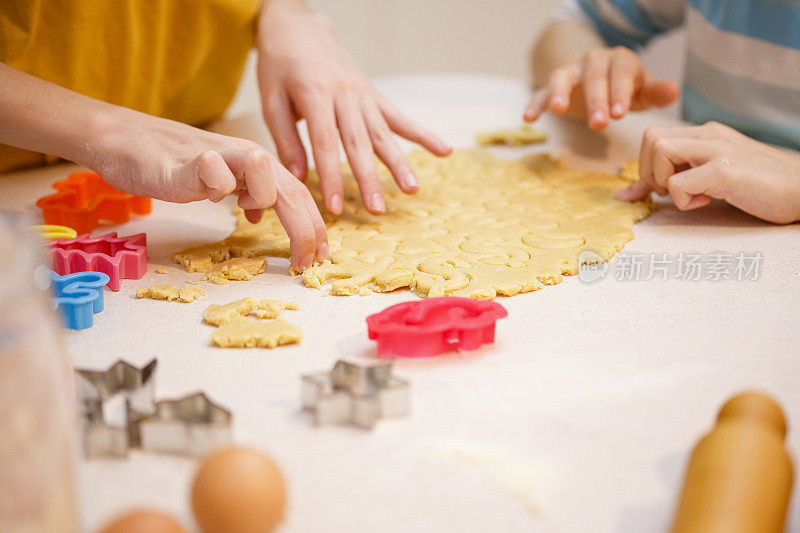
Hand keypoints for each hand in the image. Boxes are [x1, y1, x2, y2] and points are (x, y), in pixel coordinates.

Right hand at [93, 110, 327, 269]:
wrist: (127, 142)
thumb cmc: (175, 164)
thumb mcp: (220, 181)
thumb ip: (243, 193)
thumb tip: (261, 215)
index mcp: (257, 165)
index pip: (299, 195)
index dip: (314, 226)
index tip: (320, 256)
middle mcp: (246, 156)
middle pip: (291, 190)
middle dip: (305, 230)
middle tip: (306, 262)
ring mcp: (218, 156)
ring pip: (263, 169)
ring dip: (264, 198)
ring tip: (245, 213)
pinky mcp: (186, 162)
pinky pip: (213, 169)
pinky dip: (217, 187)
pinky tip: (207, 196)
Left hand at [256, 0, 451, 215]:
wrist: (299, 27)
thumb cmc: (279, 65)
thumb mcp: (271, 99)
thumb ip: (286, 139)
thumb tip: (299, 178)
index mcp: (315, 92)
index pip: (326, 143)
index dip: (331, 176)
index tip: (335, 206)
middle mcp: (344, 93)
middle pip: (360, 143)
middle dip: (369, 179)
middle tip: (377, 210)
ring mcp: (363, 94)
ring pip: (383, 133)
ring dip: (399, 163)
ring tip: (412, 189)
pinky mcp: (374, 94)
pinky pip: (400, 117)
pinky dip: (423, 134)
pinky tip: (444, 151)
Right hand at [524, 46, 679, 129]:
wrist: (602, 80)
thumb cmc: (626, 88)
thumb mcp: (643, 90)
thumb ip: (656, 92)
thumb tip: (674, 91)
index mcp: (620, 60)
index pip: (620, 73)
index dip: (618, 92)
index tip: (618, 114)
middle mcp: (594, 61)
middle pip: (593, 76)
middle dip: (595, 99)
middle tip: (599, 123)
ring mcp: (572, 72)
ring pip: (563, 77)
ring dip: (560, 92)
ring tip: (557, 109)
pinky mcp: (555, 85)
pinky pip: (542, 91)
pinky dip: (535, 103)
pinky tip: (528, 118)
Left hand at [617, 122, 799, 223]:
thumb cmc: (758, 187)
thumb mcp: (710, 176)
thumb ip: (672, 177)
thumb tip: (626, 195)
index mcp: (706, 133)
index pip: (653, 136)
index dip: (644, 167)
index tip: (657, 190)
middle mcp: (710, 134)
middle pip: (650, 138)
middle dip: (648, 171)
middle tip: (669, 191)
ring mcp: (717, 150)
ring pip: (659, 149)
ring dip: (662, 179)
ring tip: (688, 194)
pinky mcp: (725, 170)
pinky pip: (678, 181)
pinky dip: (682, 199)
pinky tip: (706, 202)